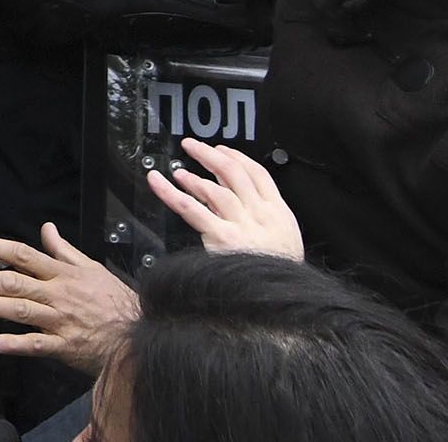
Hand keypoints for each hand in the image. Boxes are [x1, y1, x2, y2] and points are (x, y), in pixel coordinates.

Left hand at [0, 222, 139, 375]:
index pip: (22, 254)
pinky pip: (34, 344)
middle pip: (13, 281)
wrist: (140, 333)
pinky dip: (11, 344)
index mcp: (63, 273)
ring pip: (19, 309)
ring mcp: (60, 319)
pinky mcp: (65, 346)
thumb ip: (64, 250)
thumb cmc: (114, 301)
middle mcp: (58, 293)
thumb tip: (46, 228)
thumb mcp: (91, 269)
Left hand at [145, 137, 302, 260]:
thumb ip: (265, 221)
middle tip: (192, 146)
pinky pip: (192, 209)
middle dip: (212, 156)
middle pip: (235, 174)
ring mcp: (242, 226)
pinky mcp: (222, 238)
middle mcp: (260, 215)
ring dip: (194, 176)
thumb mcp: (286, 242)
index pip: (259, 174)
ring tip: (178, 170)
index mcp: (279, 213)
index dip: (238, 158)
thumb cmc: (279, 274)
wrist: (281, 300)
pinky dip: (172, 194)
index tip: (222, 151)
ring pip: (216, 190)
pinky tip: (161, 183)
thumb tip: (239, 202)